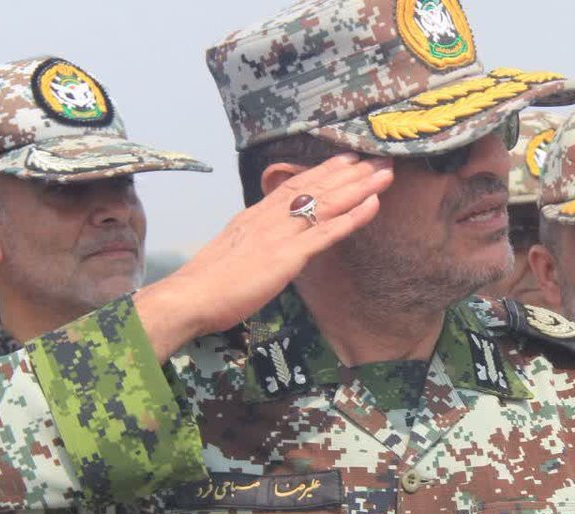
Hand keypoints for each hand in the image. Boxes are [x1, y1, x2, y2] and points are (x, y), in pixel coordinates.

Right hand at [134, 153, 393, 360]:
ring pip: (326, 203)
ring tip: (385, 172)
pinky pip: (326, 233)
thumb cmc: (207, 283)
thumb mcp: (233, 251)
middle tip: (379, 155)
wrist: (190, 297)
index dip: (324, 170)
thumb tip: (267, 241)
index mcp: (255, 215)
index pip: (295, 184)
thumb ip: (254, 241)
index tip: (347, 158)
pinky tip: (373, 204)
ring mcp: (279, 234)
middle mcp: (269, 217)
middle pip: (316, 186)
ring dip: (359, 186)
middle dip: (350, 171)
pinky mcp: (286, 257)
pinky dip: (352, 217)